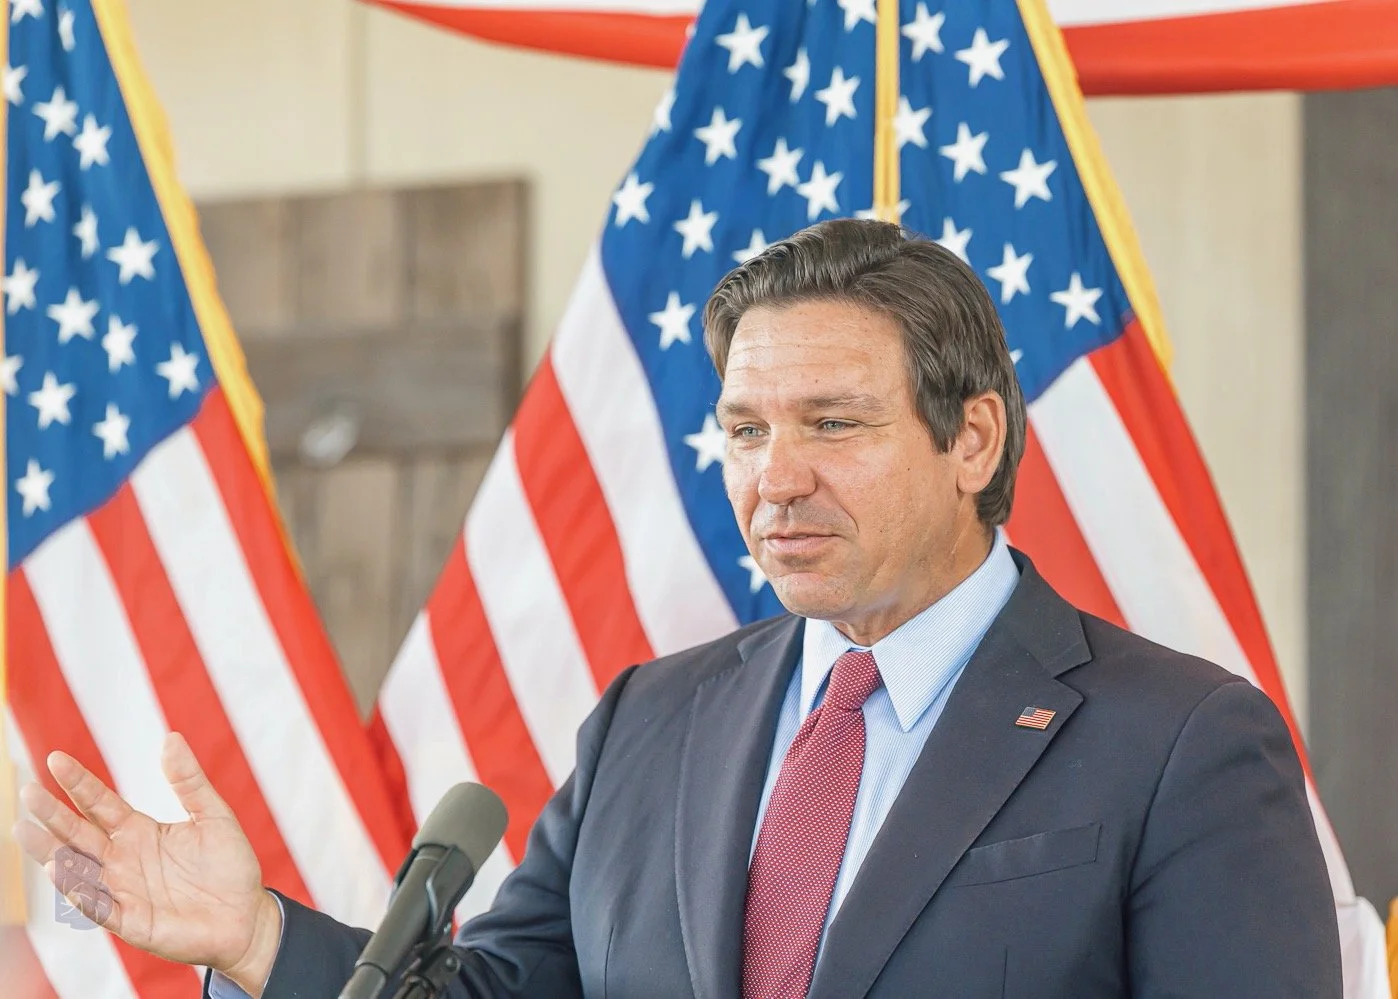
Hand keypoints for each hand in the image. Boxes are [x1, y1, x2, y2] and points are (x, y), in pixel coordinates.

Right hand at [13, 731, 282, 994]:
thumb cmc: (228, 865)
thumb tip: (171, 737)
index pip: (100, 803)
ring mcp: (122, 890)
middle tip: (29, 791)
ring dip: (51, 851)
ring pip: (77, 868)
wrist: (246, 915)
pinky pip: (98, 905)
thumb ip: (189, 781)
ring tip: (25, 829)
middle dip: (54, 813)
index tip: (56, 759)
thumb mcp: (213, 815)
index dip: (79, 783)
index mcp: (138, 831)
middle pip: (79, 832)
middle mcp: (122, 859)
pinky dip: (79, 890)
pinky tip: (60, 870)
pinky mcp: (129, 920)